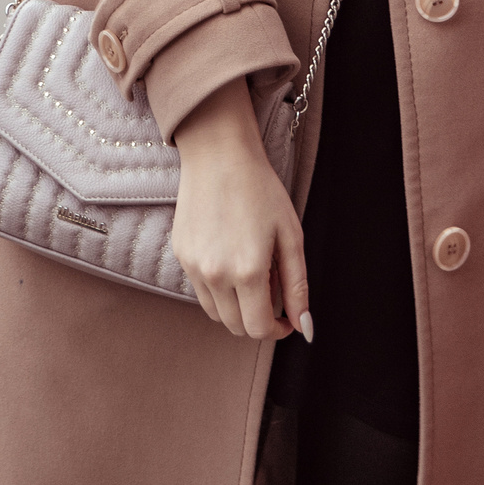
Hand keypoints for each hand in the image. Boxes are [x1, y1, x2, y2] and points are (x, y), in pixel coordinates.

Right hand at [172, 78, 309, 341]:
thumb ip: (297, 284)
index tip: (286, 319)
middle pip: (236, 326)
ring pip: (216, 313)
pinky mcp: (181, 255)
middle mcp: (216, 275)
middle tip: (271, 295)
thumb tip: (303, 325)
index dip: (277, 330)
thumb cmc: (260, 189)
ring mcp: (194, 266)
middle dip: (258, 320)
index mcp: (248, 271)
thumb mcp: (290, 234)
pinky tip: (230, 260)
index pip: (259, 328)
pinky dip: (217, 290)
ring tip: (250, 278)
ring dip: (236, 309)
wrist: (219, 154)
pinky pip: (200, 290)